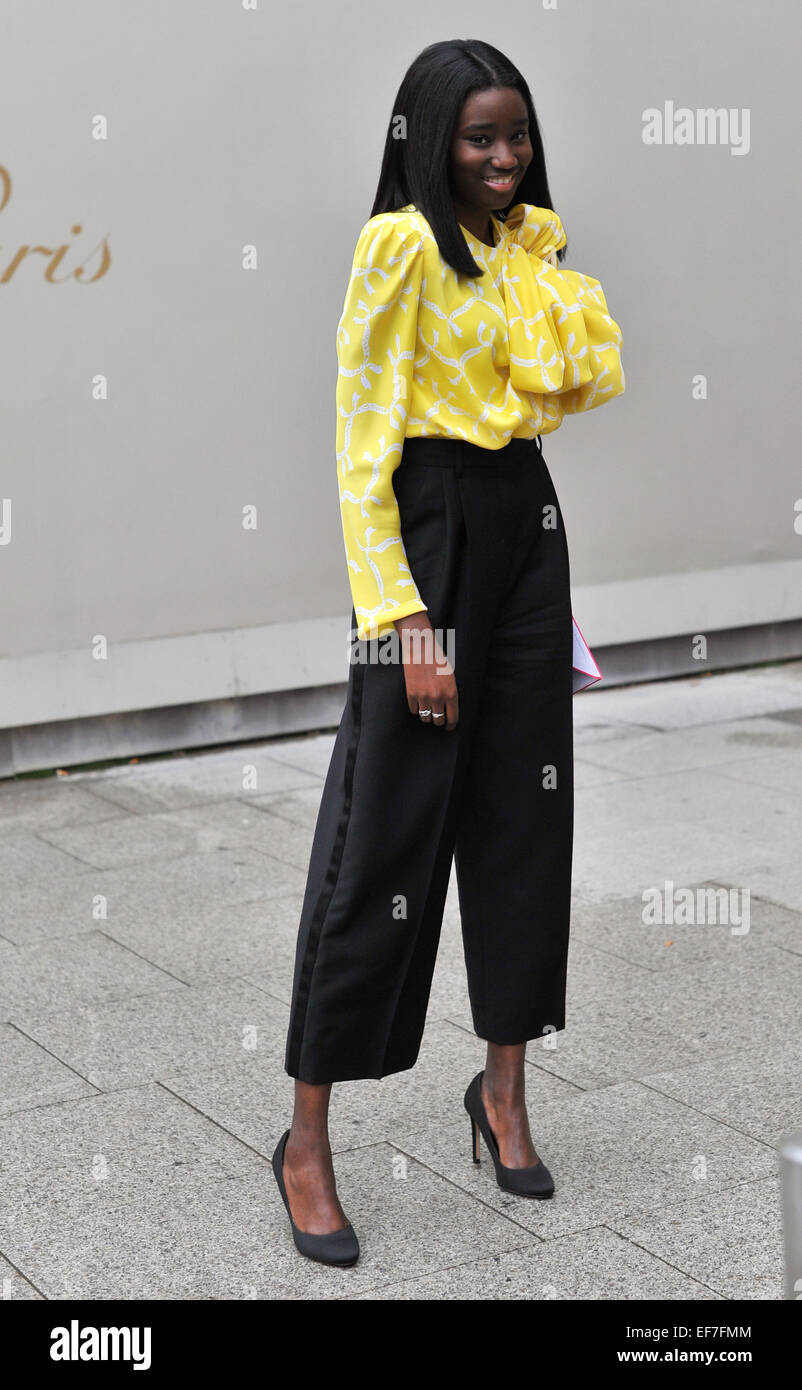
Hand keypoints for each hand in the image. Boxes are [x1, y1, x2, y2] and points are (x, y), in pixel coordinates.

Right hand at [394, 612, 458, 729]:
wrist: (421, 648)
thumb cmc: (438, 660)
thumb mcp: (450, 677)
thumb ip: (450, 693)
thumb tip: (448, 709)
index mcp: (451, 693)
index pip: (453, 718)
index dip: (451, 725)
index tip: (449, 727)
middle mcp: (438, 698)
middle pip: (438, 720)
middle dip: (439, 720)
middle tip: (438, 718)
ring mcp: (424, 697)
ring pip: (425, 718)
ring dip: (427, 716)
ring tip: (428, 710)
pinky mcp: (411, 694)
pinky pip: (413, 710)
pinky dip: (416, 709)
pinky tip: (418, 703)